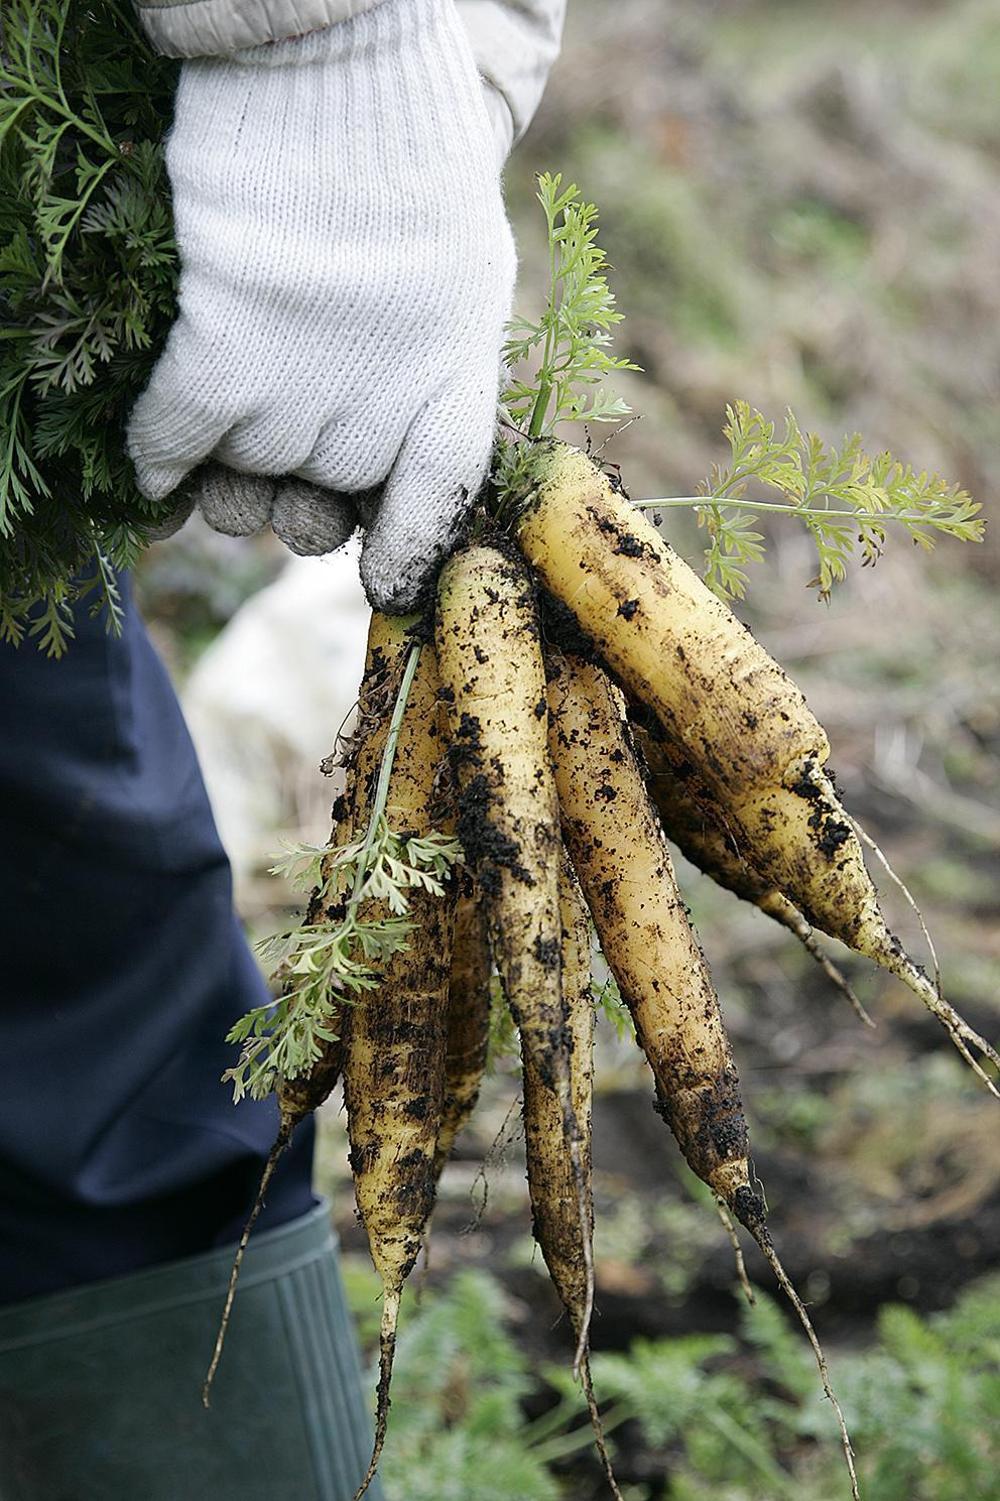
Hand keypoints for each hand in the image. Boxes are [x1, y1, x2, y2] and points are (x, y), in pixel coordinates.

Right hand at [127, 0, 515, 611]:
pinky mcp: (220, 358)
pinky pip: (175, 448)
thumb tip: (406, 456)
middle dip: (299, 487)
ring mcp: (299, 390)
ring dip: (226, 470)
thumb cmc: (406, 154)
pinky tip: (154, 466)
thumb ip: (442, 371)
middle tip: (280, 449)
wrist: (333, 69)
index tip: (386, 584)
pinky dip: (156, 462)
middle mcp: (382, 406)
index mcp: (454, 381)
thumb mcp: (467, 272)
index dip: (411, 550)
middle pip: (325, 497)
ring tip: (224, 426)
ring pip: (247, 482)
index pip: (438, 500)